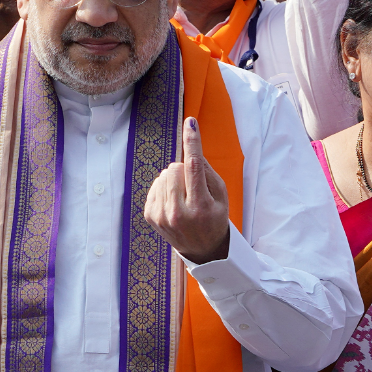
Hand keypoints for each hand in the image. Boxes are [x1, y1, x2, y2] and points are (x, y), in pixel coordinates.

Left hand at [143, 117, 230, 263]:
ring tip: (185, 196)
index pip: (194, 166)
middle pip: (175, 167)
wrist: (203, 249)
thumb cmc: (215, 216)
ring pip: (164, 175)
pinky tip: (174, 202)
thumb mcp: (221, 195)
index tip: (190, 123)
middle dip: (184, 170)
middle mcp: (179, 212)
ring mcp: (162, 216)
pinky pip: (155, 185)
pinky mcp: (151, 216)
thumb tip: (190, 149)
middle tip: (194, 187)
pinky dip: (165, 188)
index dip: (192, 142)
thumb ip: (207, 171)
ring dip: (174, 179)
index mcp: (201, 206)